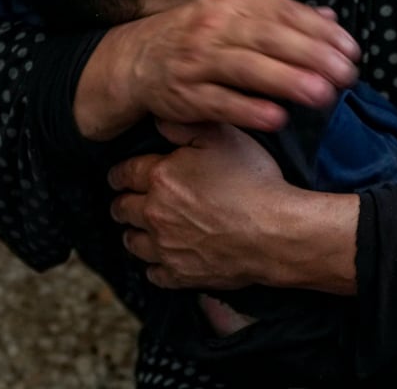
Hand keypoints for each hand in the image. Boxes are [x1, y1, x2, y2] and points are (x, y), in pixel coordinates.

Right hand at [81, 0, 359, 137]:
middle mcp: (215, 27)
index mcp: (234, 3)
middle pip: (271, 39)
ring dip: (288, 81)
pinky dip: (249, 110)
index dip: (321, 31)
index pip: (285, 12)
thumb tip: (331, 18)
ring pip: (248, 68)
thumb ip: (282, 18)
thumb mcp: (235, 17)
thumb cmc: (197, 38)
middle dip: (314, 56)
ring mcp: (198, 61)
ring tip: (324, 95)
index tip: (352, 50)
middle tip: (348, 75)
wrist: (134, 60)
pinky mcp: (184, 95)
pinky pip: (220, 102)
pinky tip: (278, 119)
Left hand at [109, 121, 293, 289]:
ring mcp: (166, 247)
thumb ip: (186, 127)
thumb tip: (159, 121)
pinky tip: (164, 259)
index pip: (124, 173)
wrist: (276, 232)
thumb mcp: (223, 138)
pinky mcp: (180, 274)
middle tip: (129, 202)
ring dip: (135, 234)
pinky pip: (154, 274)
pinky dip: (155, 266)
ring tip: (143, 230)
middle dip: (124, 202)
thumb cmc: (254, 182)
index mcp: (161, 177)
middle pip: (122, 209)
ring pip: (132, 242)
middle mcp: (155, 213)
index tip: (120, 177)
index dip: (120, 174)